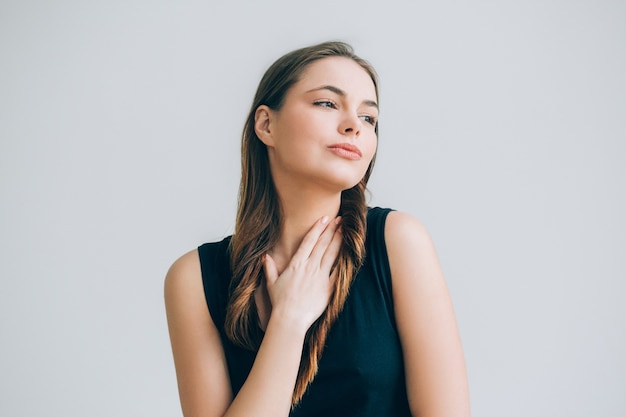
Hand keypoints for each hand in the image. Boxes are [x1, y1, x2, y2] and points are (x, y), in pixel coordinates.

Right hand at [263, 216, 341, 332]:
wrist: (290, 319)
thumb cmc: (280, 302)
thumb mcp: (272, 283)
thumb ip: (270, 268)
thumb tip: (265, 257)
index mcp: (296, 263)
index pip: (309, 241)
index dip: (317, 228)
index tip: (324, 218)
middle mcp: (309, 267)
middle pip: (322, 244)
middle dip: (331, 229)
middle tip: (339, 218)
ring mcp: (320, 276)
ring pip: (331, 254)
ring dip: (338, 240)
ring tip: (344, 229)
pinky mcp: (328, 288)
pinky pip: (337, 271)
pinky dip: (343, 261)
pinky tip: (348, 252)